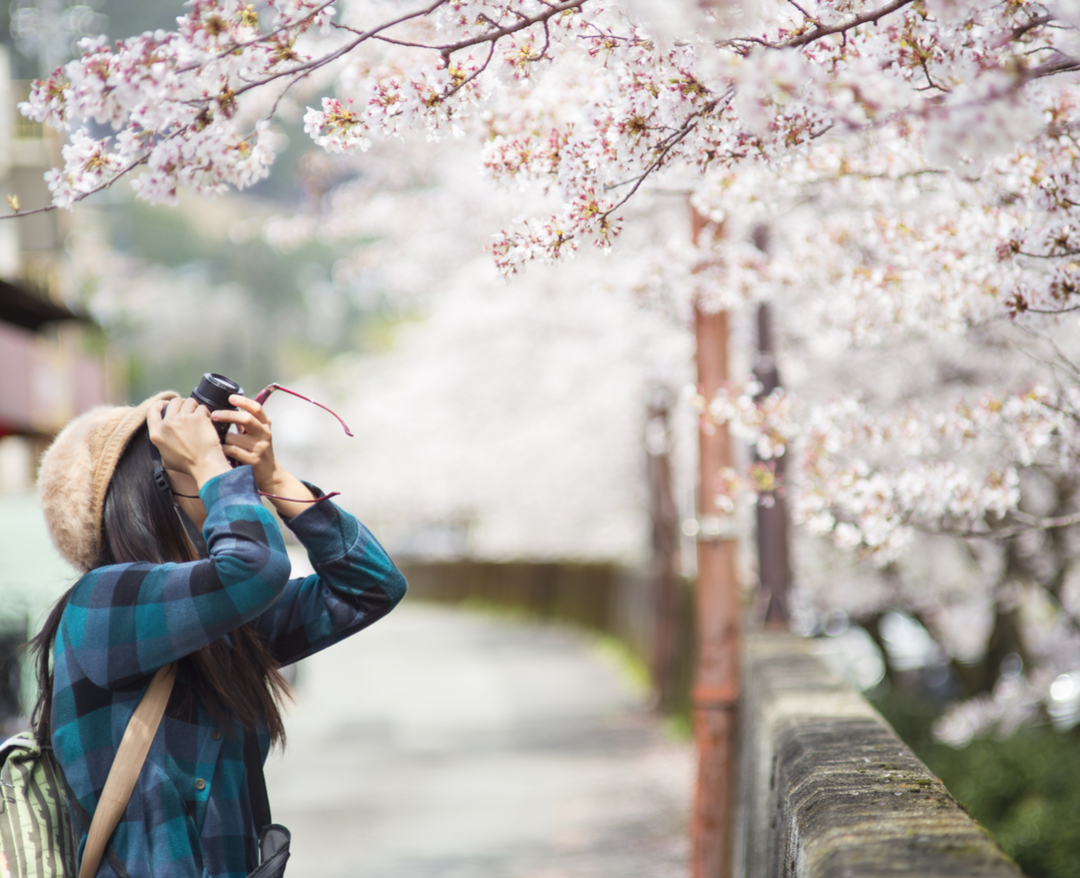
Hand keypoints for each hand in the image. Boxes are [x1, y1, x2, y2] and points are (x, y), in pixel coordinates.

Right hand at [147, 397, 229, 487]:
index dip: (160, 404)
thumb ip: (161, 446)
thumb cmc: (187, 465)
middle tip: (190, 412)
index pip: (152, 409)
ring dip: (196, 407)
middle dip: (183, 404)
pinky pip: (202, 408)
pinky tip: (208, 422)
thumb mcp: (165, 458)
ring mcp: (182, 419)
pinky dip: (206, 413)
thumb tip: (162, 440)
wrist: (204, 465)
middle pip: (174, 402)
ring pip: (189, 401)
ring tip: (200, 418)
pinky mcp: (198, 417)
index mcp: (156, 433)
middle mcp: (167, 424)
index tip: (167, 404)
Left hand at [213, 395, 315, 515]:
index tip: (231, 398)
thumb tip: (229, 406)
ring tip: (223, 444)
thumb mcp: (257, 434)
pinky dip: (224, 451)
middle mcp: (265, 434)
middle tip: (214, 414)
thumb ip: (247, 422)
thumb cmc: (257, 451)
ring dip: (223, 440)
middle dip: (227, 415)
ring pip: (233, 437)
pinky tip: (223, 454)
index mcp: (265, 425)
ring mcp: (260, 448)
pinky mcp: (253, 460)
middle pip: (246, 419)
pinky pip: (231, 451)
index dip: (244, 401)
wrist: (269, 475)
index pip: (257, 409)